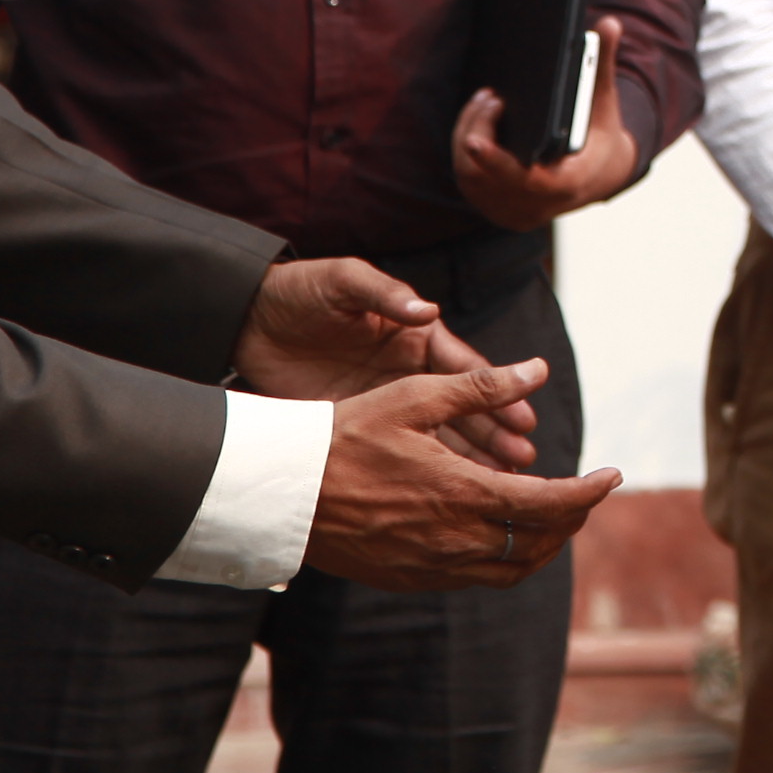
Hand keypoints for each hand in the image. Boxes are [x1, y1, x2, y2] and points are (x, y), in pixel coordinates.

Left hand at [235, 257, 540, 464]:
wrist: (249, 319)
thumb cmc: (304, 292)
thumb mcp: (344, 283)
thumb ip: (384, 295)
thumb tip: (427, 310)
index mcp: (413, 333)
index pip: (464, 365)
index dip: (497, 389)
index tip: (523, 414)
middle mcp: (408, 368)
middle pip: (462, 404)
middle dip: (495, 431)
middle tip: (523, 458)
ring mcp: (386, 399)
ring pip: (439, 432)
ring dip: (472, 455)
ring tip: (503, 480)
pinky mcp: (361, 421)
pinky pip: (405, 450)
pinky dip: (432, 469)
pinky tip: (455, 489)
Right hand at [301, 360, 620, 590]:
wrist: (283, 490)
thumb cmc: (346, 433)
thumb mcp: (414, 397)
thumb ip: (481, 388)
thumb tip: (537, 369)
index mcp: (464, 492)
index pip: (551, 504)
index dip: (589, 493)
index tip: (612, 476)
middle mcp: (455, 538)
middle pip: (540, 542)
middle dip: (572, 518)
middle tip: (585, 493)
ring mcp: (433, 565)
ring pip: (511, 569)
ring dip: (543, 546)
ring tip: (553, 517)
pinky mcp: (411, 578)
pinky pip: (476, 579)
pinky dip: (504, 561)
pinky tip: (502, 534)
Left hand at [452, 20, 640, 231]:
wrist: (598, 176)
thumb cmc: (599, 134)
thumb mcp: (603, 102)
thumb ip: (601, 64)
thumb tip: (609, 23)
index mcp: (569, 183)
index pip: (528, 181)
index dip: (498, 163)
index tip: (476, 141)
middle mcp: (539, 206)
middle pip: (487, 174)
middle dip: (481, 130)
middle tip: (492, 98)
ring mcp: (514, 211)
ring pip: (470, 175)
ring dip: (470, 134)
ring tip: (487, 102)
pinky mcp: (496, 208)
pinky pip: (467, 179)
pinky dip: (466, 148)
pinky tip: (478, 122)